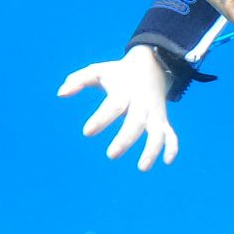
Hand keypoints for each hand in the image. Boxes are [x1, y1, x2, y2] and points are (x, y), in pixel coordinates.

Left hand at [58, 47, 178, 170]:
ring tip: (142, 168)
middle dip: (126, 139)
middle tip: (111, 155)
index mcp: (124, 91)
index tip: (87, 132)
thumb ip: (77, 81)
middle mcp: (141, 104)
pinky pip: (171, 135)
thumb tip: (60, 94)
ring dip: (152, 150)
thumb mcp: (97, 71)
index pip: (113, 106)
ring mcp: (154, 113)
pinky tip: (166, 162)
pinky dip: (172, 147)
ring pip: (157, 133)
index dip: (101, 119)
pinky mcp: (163, 120)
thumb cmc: (118, 74)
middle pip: (136, 123)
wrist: (151, 65)